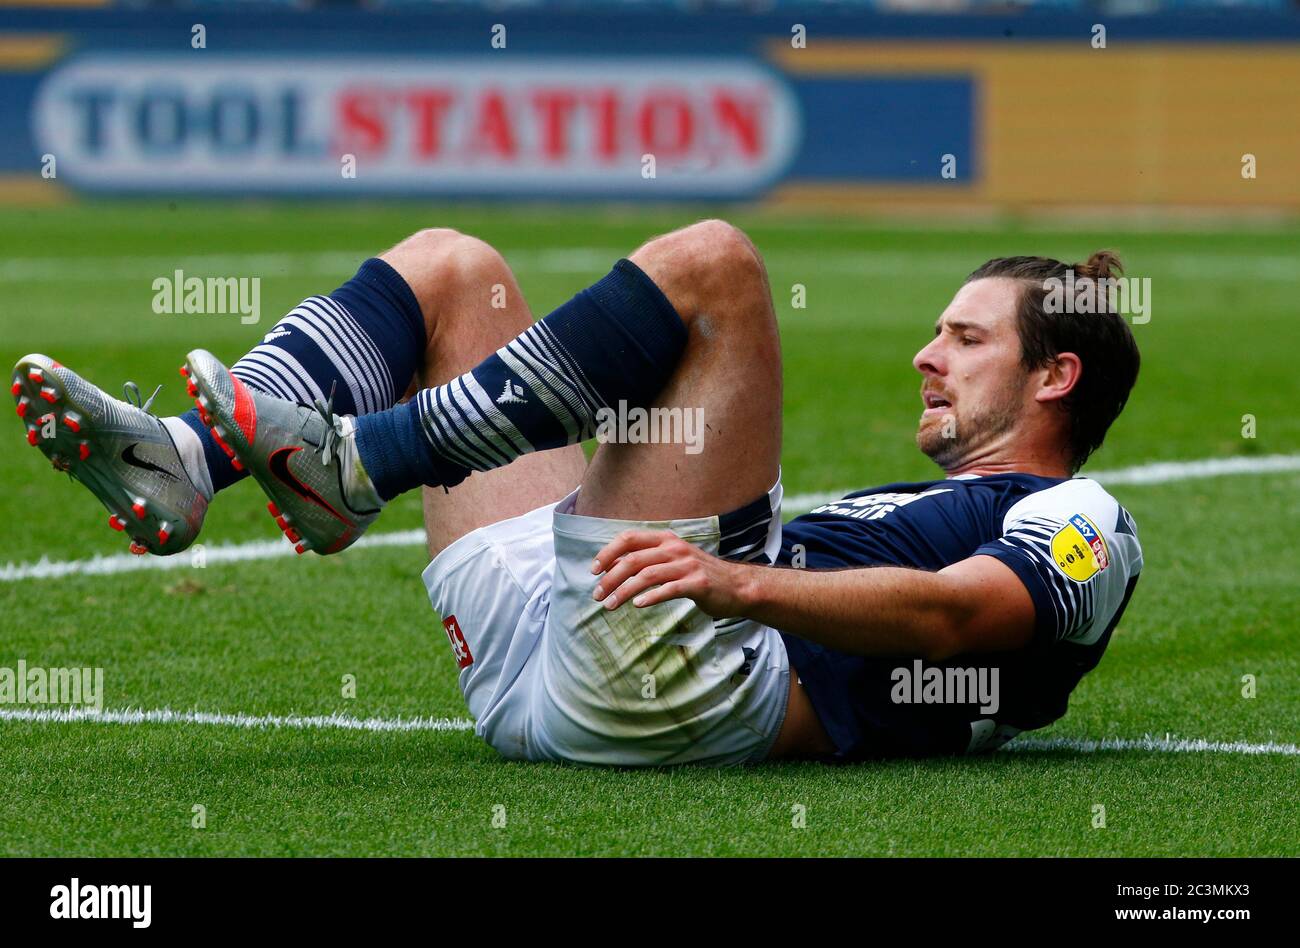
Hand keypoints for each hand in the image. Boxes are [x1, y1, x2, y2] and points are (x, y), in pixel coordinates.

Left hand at [590, 529, 748, 616]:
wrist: (736, 586)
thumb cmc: (698, 575)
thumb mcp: (673, 559)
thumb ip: (648, 559)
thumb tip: (613, 568)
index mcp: (666, 539)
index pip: (629, 538)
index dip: (608, 553)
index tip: (593, 571)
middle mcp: (675, 548)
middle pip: (633, 559)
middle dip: (610, 578)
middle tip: (597, 595)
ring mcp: (687, 565)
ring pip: (647, 575)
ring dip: (624, 591)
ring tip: (610, 605)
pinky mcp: (698, 583)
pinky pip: (669, 589)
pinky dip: (651, 597)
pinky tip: (638, 605)